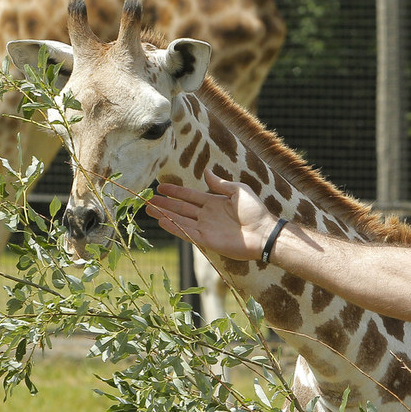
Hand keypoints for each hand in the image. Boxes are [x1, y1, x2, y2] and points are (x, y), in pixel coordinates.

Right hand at [145, 169, 277, 261]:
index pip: (189, 196)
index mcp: (214, 202)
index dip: (175, 191)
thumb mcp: (238, 190)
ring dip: (164, 214)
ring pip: (180, 220)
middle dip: (164, 204)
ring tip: (148, 209)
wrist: (263, 232)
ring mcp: (205, 228)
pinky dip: (174, 227)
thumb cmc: (255, 211)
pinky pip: (187, 233)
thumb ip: (220, 184)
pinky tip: (162, 221)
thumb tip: (206, 171)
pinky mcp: (207, 240)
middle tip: (147, 200)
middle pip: (181, 208)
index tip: (160, 187)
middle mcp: (207, 215)